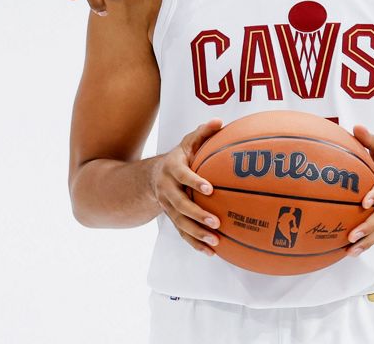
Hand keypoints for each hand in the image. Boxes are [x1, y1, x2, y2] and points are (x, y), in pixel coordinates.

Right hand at [149, 119, 223, 254]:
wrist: (154, 176)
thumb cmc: (180, 157)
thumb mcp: (188, 142)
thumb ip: (202, 133)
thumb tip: (219, 121)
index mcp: (172, 169)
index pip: (182, 175)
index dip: (194, 181)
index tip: (210, 189)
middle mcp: (167, 189)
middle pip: (180, 204)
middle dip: (197, 215)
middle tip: (216, 222)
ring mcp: (168, 206)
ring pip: (180, 223)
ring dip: (197, 234)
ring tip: (216, 242)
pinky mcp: (172, 219)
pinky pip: (182, 233)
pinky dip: (195, 243)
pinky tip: (211, 252)